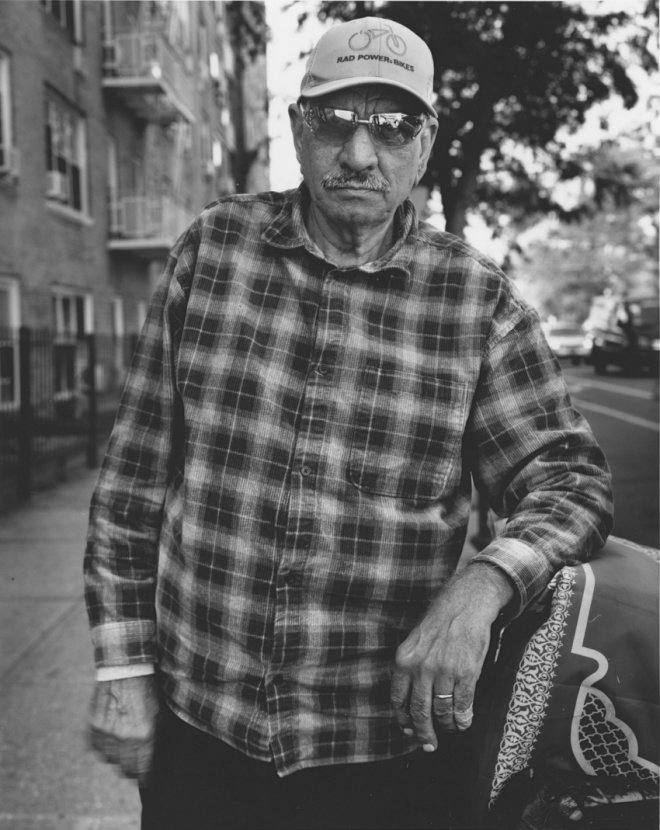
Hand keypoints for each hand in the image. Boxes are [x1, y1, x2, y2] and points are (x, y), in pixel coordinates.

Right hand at [89, 675, 159, 783]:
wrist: (125, 671)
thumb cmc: (146, 693)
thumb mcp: (159, 717)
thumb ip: (155, 743)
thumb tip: (151, 764)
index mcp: (145, 738)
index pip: (143, 773)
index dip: (146, 777)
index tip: (147, 776)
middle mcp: (124, 740)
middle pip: (126, 770)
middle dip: (132, 767)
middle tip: (135, 757)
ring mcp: (107, 735)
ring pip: (110, 760)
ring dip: (116, 755)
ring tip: (124, 739)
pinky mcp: (93, 729)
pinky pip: (97, 748)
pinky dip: (103, 745)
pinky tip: (112, 732)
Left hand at [390, 564, 512, 749]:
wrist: (466, 604)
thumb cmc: (441, 621)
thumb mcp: (415, 641)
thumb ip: (410, 668)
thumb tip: (410, 699)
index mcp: (404, 660)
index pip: (399, 700)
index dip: (404, 721)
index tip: (409, 732)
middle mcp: (421, 668)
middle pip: (419, 712)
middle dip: (424, 734)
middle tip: (429, 745)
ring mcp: (444, 672)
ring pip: (442, 712)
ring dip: (446, 726)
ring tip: (450, 728)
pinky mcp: (466, 674)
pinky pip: (462, 706)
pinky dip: (463, 719)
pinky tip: (464, 722)